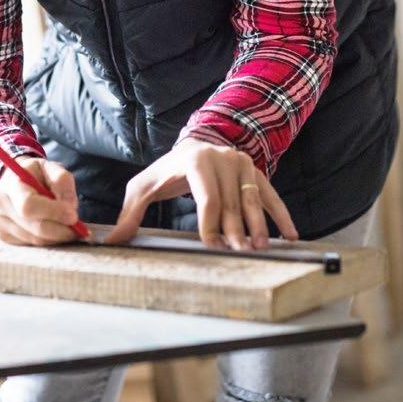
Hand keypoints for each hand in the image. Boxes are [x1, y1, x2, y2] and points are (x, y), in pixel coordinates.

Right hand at [0, 157, 82, 245]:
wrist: (11, 181)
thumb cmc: (34, 174)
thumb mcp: (49, 167)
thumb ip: (62, 181)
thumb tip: (70, 207)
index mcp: (10, 184)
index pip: (29, 205)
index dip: (53, 213)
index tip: (74, 216)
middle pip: (35, 228)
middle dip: (62, 230)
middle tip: (79, 228)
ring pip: (36, 240)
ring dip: (57, 236)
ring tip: (67, 226)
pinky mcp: (3, 236)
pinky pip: (31, 245)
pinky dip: (46, 239)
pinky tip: (51, 228)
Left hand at [102, 138, 299, 248]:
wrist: (192, 147)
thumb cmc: (166, 172)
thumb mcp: (144, 188)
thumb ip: (130, 213)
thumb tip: (112, 241)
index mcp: (194, 160)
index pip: (206, 197)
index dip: (210, 224)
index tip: (212, 247)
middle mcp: (221, 157)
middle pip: (230, 202)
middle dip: (235, 231)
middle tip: (240, 255)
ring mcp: (240, 162)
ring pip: (252, 199)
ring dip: (258, 226)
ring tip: (260, 249)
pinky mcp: (254, 170)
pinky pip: (270, 195)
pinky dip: (281, 215)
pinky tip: (290, 236)